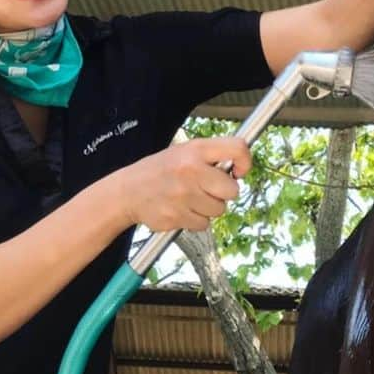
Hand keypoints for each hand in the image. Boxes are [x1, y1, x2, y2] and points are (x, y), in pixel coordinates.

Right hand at [123, 136, 251, 232]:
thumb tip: (241, 167)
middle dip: (223, 193)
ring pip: (219, 210)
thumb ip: (211, 157)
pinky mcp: (177, 217)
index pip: (236, 149)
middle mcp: (190, 170)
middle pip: (232, 190)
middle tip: (208, 188)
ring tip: (190, 198)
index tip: (239, 171)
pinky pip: (203, 224)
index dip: (245, 162)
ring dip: (208, 208)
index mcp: (195, 150)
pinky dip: (195, 220)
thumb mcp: (184, 152)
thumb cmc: (161, 170)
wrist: (128, 192)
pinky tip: (181, 209)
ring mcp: (183, 195)